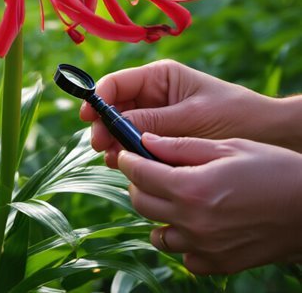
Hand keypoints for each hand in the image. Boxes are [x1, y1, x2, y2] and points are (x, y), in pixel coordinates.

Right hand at [79, 60, 281, 166]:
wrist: (268, 135)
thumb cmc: (235, 116)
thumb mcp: (193, 117)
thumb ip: (153, 121)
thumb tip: (115, 126)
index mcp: (159, 77)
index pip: (116, 84)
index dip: (98, 99)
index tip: (90, 119)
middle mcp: (151, 95)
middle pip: (113, 108)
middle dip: (104, 126)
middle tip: (102, 147)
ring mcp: (154, 117)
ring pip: (120, 128)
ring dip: (114, 143)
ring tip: (115, 160)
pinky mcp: (159, 139)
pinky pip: (134, 145)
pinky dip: (127, 154)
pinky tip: (127, 164)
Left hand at [119, 133, 301, 273]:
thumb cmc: (275, 169)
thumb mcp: (229, 147)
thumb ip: (181, 146)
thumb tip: (144, 141)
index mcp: (191, 188)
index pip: (139, 173)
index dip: (129, 160)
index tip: (129, 153)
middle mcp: (192, 221)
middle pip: (141, 203)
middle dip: (140, 185)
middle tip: (153, 173)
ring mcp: (204, 246)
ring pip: (158, 234)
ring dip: (160, 215)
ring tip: (178, 200)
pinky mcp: (219, 263)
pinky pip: (185, 256)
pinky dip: (184, 241)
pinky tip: (198, 225)